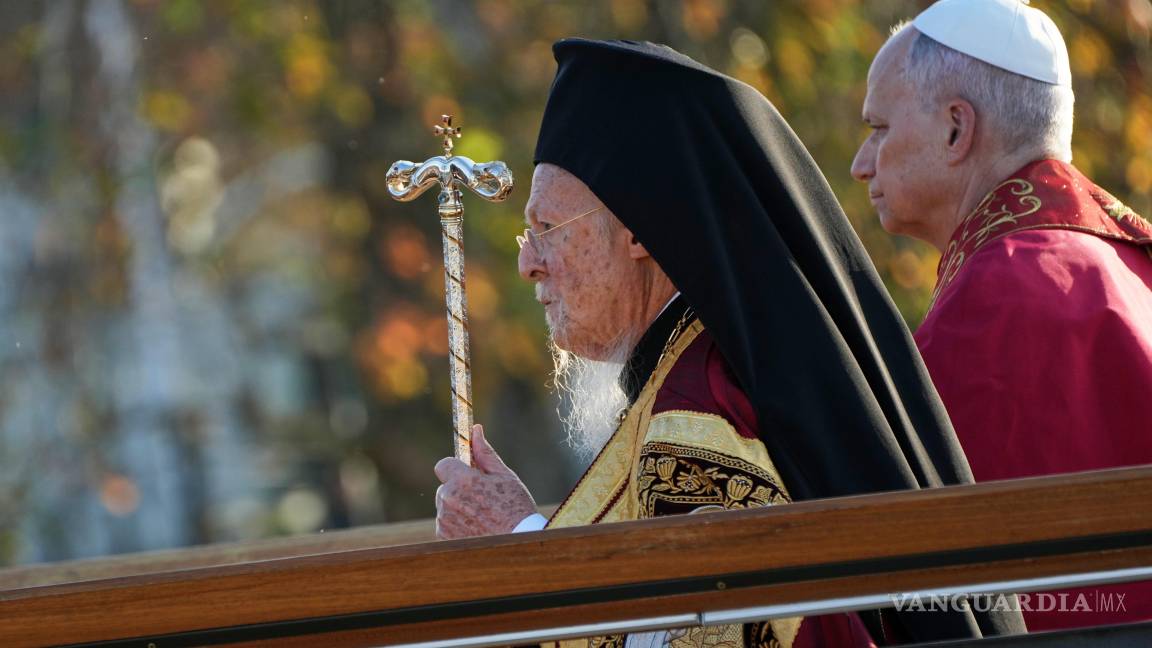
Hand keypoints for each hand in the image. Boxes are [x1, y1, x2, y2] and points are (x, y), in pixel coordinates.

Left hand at [434, 424, 536, 538]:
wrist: (517, 542)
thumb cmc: (515, 507)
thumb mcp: (503, 476)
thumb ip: (484, 453)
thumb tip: (475, 430)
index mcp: (462, 481)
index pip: (443, 464)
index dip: (456, 468)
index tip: (469, 474)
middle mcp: (448, 499)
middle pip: (445, 486)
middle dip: (458, 488)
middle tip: (482, 498)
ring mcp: (444, 519)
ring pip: (445, 504)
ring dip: (458, 506)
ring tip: (482, 514)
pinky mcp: (443, 535)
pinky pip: (445, 522)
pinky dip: (456, 522)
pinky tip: (476, 526)